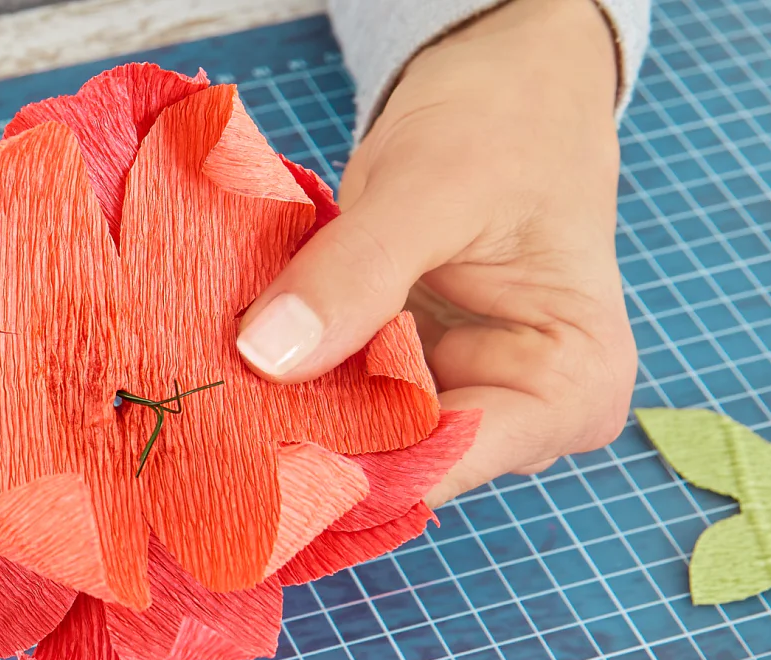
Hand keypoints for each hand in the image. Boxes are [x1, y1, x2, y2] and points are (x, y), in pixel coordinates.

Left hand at [235, 0, 634, 502]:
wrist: (503, 86)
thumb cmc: (503, 126)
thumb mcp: (432, 186)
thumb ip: (358, 271)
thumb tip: (268, 356)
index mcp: (569, 395)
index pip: (444, 463)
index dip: (342, 460)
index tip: (240, 437)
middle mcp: (517, 422)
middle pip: (392, 463)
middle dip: (299, 437)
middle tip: (202, 405)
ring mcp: (455, 404)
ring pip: (350, 439)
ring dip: (280, 411)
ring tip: (205, 381)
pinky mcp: (400, 382)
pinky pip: (330, 401)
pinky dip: (282, 380)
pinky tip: (225, 360)